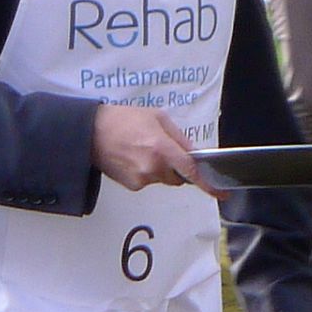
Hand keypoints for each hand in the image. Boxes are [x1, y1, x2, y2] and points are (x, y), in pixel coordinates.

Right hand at [90, 104, 223, 197]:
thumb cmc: (122, 120)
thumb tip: (192, 153)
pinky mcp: (132, 185)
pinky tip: (132, 158)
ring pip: (162, 179)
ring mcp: (142, 179)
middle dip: (175, 167)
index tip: (220, 193)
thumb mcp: (156, 118)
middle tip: (158, 149)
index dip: (208, 184)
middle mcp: (153, 167)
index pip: (191, 171)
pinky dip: (145, 172)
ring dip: (158, 169)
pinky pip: (148, 182)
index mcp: (162, 148)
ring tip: (140, 150)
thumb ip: (178, 137)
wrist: (90, 132)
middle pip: (178, 177)